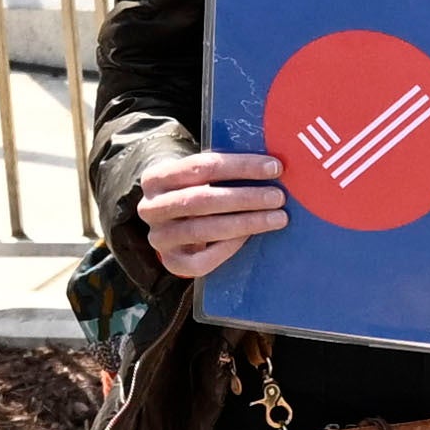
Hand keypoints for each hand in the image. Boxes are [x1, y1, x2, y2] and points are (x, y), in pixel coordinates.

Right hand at [132, 146, 289, 285]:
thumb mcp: (199, 176)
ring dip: (245, 223)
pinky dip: (227, 248)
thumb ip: (225, 171)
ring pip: (203, 230)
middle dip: (245, 198)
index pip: (201, 167)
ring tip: (277, 218)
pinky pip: (201, 261)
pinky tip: (249, 237)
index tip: (274, 168)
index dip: (241, 166)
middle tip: (278, 197)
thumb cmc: (195, 190)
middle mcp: (151, 208)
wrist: (171, 222)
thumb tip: (271, 168)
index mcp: (156, 177)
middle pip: (202, 200)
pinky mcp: (170, 262)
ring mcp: (159, 238)